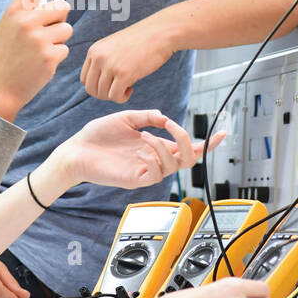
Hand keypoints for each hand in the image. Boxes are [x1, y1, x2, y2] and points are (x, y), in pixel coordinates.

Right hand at [0, 0, 77, 120]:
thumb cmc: (7, 55)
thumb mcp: (10, 27)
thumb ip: (29, 12)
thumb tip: (57, 1)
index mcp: (16, 8)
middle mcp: (27, 19)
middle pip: (63, 7)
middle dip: (57, 21)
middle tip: (39, 37)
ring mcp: (39, 37)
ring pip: (66, 29)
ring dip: (58, 41)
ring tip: (37, 52)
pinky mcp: (49, 55)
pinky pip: (66, 48)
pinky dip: (57, 57)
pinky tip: (40, 65)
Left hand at [54, 109, 224, 189]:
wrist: (76, 150)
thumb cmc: (97, 136)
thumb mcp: (126, 118)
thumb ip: (147, 117)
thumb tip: (165, 117)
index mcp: (155, 145)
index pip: (187, 147)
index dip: (207, 143)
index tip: (222, 133)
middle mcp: (154, 159)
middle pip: (188, 159)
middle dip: (188, 141)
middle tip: (174, 127)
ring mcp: (146, 170)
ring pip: (174, 166)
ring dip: (165, 147)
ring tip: (147, 136)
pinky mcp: (135, 179)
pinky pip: (155, 174)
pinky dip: (154, 159)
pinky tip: (142, 148)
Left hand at [80, 18, 173, 102]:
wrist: (160, 32)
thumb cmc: (141, 41)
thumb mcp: (114, 47)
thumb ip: (103, 61)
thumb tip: (98, 85)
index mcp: (94, 51)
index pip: (84, 79)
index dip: (97, 86)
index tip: (111, 83)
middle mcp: (98, 58)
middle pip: (91, 89)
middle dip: (104, 94)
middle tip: (119, 88)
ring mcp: (110, 65)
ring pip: (102, 94)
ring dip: (115, 95)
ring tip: (128, 86)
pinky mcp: (123, 74)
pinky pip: (115, 97)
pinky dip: (122, 98)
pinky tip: (131, 88)